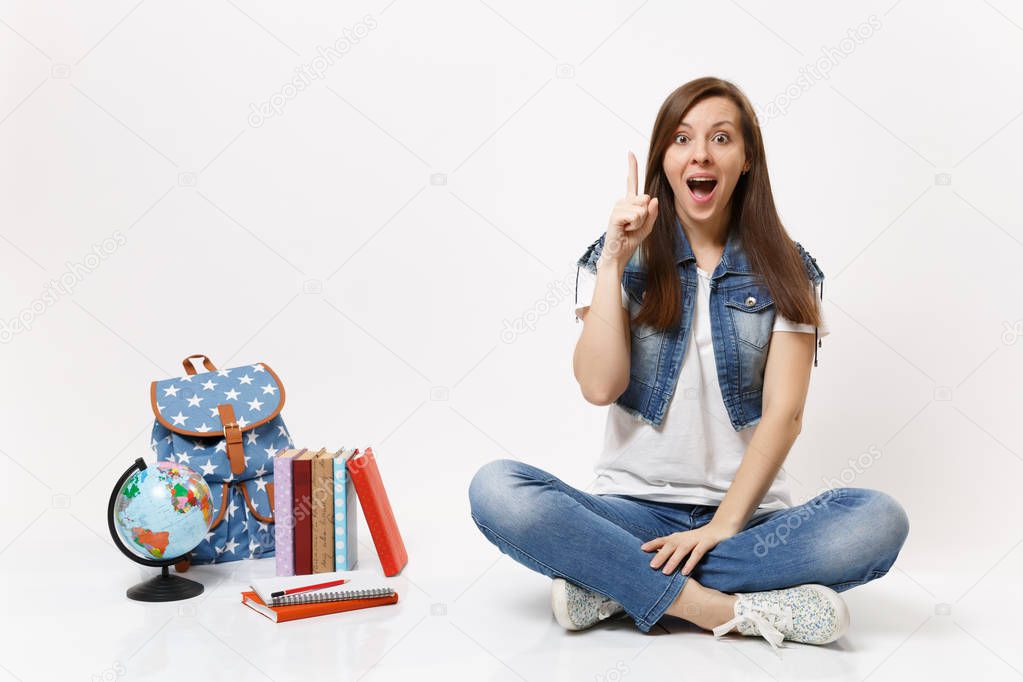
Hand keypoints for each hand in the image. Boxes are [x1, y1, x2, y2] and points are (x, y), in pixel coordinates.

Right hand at [602, 151, 658, 267]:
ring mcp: (618, 207)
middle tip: (634, 227)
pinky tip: (625, 230)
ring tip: (629, 229)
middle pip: (646, 199)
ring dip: (640, 223)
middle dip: (646, 216)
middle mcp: (622, 201)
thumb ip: (652, 213)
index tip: (630, 153)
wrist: (618, 255)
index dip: (632, 167)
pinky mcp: (616, 215)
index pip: (632, 181)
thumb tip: (652, 199)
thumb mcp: (647, 227)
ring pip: (642, 209)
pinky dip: (635, 225)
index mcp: (630, 202)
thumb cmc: (630, 241)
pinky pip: (636, 215)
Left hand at [641, 521, 735, 575]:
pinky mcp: (707, 543)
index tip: (641, 549)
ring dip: (673, 560)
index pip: (663, 540)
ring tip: (665, 572)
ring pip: (682, 550)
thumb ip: (672, 548)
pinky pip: (698, 553)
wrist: (721, 528)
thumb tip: (657, 559)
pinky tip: (685, 572)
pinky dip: (691, 562)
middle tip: (651, 566)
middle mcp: (685, 538)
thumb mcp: (684, 542)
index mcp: (678, 537)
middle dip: (660, 555)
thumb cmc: (699, 538)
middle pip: (670, 546)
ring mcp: (696, 540)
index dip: (652, 544)